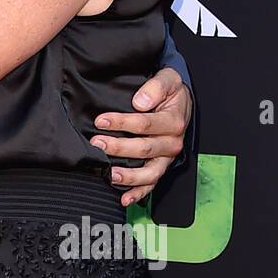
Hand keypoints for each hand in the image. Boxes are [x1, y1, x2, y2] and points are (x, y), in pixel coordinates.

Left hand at [90, 67, 191, 205]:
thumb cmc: (170, 91)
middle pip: (144, 149)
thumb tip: (140, 102)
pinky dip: (138, 193)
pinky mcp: (160, 167)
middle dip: (119, 148)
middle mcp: (171, 142)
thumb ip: (156, 87)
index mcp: (173, 121)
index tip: (101, 121)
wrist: (180, 101)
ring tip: (109, 174)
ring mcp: (166, 158)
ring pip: (149, 172)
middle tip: (97, 144)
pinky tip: (124, 199)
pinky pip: (152, 184)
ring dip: (128, 176)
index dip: (121, 123)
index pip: (145, 124)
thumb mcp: (168, 79)